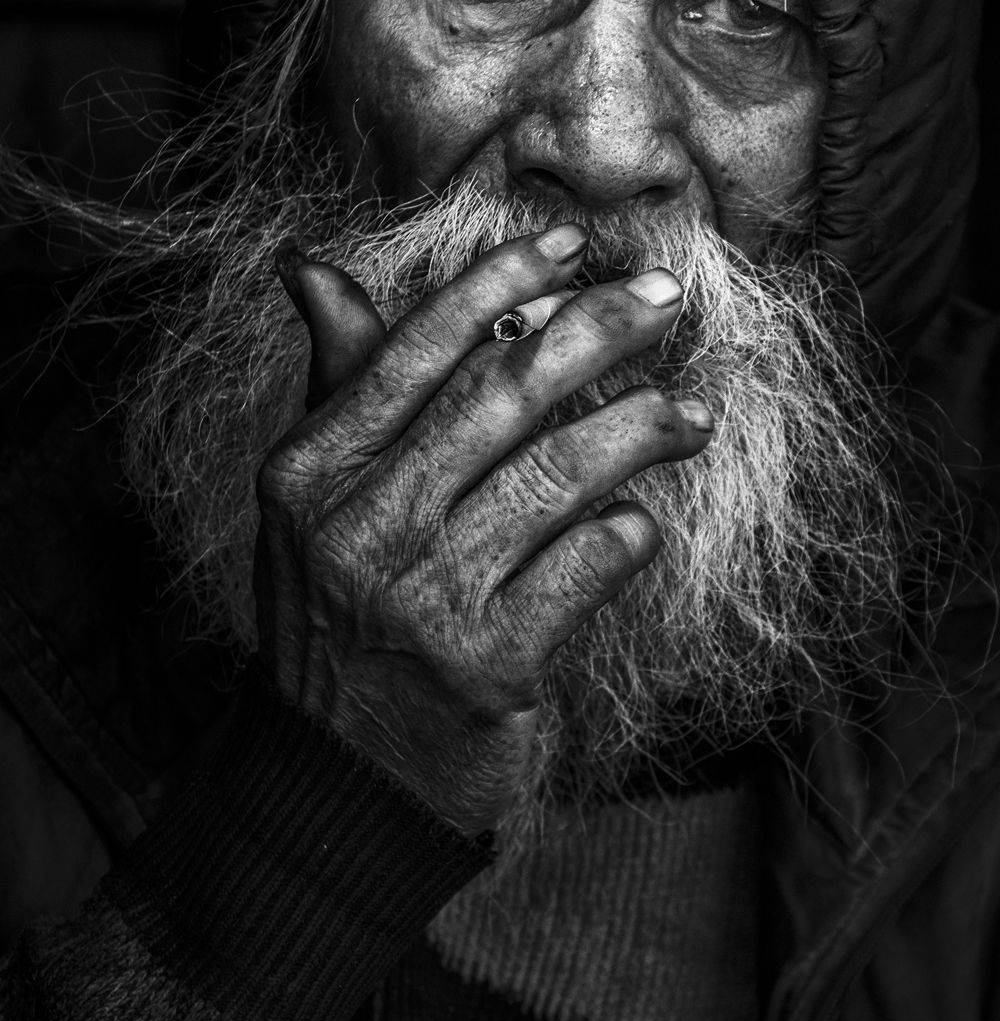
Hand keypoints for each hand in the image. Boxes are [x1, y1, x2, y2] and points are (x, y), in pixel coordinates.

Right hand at [255, 224, 712, 832]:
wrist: (336, 777)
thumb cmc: (337, 617)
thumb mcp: (312, 505)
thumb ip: (338, 386)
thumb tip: (313, 265)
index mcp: (310, 472)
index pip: (416, 350)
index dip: (501, 285)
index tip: (573, 243)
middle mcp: (358, 527)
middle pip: (501, 394)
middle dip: (597, 330)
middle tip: (666, 298)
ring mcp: (423, 599)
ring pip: (557, 474)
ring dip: (640, 428)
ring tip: (693, 412)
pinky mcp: (488, 666)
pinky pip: (585, 568)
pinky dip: (626, 535)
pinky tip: (640, 523)